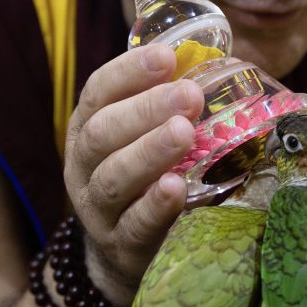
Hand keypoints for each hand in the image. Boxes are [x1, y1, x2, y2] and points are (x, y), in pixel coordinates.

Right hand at [63, 44, 203, 305]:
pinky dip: (154, 205)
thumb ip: (170, 104)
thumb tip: (221, 63)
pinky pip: (134, 224)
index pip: (99, 91)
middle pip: (103, 132)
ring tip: (184, 132)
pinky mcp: (121, 245)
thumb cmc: (146, 177)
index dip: (129, 71)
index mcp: (88, 128)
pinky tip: (176, 187)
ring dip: (150, 152)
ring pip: (114, 177)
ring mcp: (98, 209)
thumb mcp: (146, 137)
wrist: (125, 250)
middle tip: (189, 95)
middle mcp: (84, 166)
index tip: (167, 56)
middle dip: (146, 109)